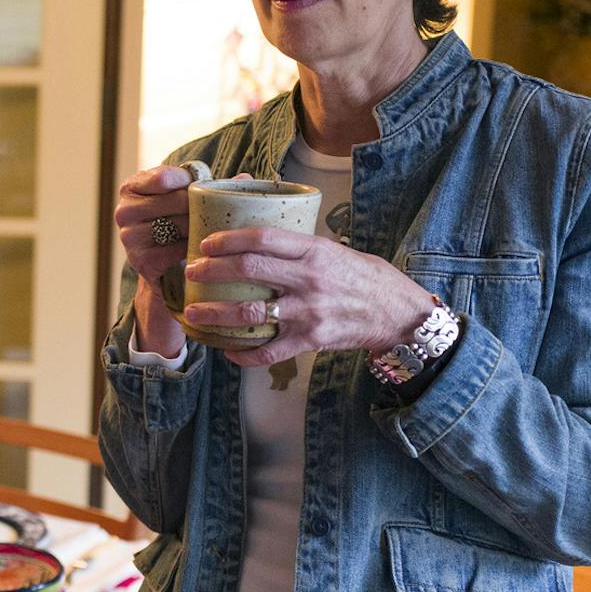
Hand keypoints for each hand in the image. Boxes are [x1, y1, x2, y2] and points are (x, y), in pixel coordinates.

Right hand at [114, 165, 204, 358]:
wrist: (163, 267)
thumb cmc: (177, 223)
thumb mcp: (185, 200)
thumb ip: (209, 185)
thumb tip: (246, 177)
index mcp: (131, 188)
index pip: (162, 178)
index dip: (188, 181)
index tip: (201, 188)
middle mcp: (124, 211)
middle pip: (174, 201)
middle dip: (199, 207)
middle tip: (215, 212)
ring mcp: (130, 237)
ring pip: (176, 225)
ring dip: (198, 228)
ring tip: (212, 229)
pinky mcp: (141, 261)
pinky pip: (176, 250)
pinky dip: (194, 249)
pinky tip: (204, 248)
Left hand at [183, 226, 435, 367]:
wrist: (399, 314)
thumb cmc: (365, 278)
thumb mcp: (336, 250)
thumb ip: (300, 247)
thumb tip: (259, 239)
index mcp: (315, 250)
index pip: (263, 237)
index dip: (229, 239)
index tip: (207, 243)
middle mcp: (310, 279)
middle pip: (249, 270)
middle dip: (212, 271)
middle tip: (191, 272)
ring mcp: (309, 311)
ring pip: (251, 312)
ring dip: (216, 313)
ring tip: (193, 313)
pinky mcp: (312, 340)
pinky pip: (269, 351)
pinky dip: (244, 354)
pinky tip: (228, 352)